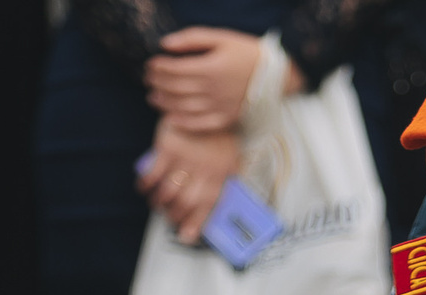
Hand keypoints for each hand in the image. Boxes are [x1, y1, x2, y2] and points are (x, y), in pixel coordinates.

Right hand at [138, 117, 239, 244]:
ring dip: (159, 203)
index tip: (186, 236)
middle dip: (174, 215)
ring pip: (168, 192)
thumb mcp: (232, 158)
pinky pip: (154, 172)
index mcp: (220, 175)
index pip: (207, 207)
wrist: (204, 103)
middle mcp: (202, 170)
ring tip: (156, 203)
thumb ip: (227, 181)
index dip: (195, 224)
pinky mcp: (168, 147)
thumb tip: (222, 207)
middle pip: (185, 204)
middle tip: (169, 217)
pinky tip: (143, 187)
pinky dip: (146, 184)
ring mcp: (185, 159)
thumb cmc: (218, 136)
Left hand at [146, 27, 294, 132]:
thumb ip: (192, 38)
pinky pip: (199, 125)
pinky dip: (182, 123)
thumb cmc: (247, 52)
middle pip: (175, 88)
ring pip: (183, 108)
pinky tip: (170, 119)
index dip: (158, 67)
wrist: (277, 74)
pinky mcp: (226, 119)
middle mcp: (212, 89)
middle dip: (157, 83)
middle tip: (148, 80)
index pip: (174, 69)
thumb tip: (165, 44)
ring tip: (153, 98)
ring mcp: (218, 107)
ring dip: (164, 103)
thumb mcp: (221, 37)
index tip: (150, 64)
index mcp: (210, 67)